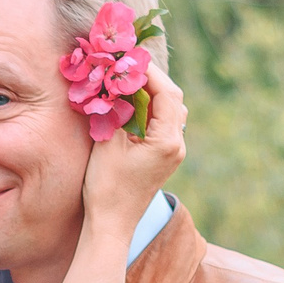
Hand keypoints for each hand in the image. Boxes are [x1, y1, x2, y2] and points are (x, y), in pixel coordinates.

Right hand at [79, 63, 186, 236]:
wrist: (111, 224)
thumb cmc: (106, 187)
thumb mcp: (108, 143)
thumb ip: (116, 109)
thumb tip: (116, 80)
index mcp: (168, 141)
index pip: (166, 93)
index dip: (147, 72)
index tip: (128, 58)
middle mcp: (177, 145)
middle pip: (173, 99)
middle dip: (151, 79)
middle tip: (129, 65)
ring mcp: (173, 152)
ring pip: (171, 110)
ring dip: (153, 93)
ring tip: (129, 82)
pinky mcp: (164, 157)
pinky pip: (164, 123)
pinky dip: (151, 108)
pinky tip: (132, 105)